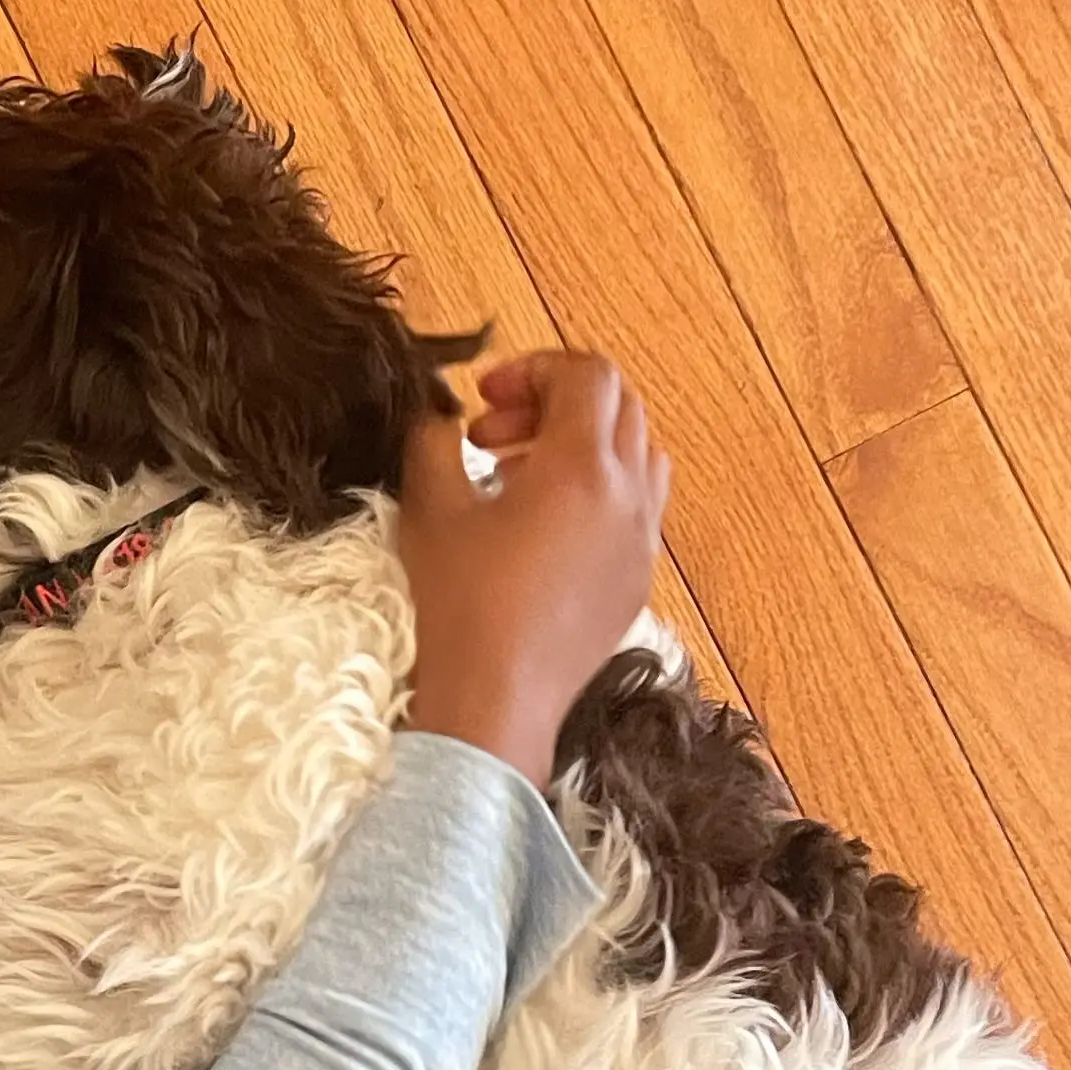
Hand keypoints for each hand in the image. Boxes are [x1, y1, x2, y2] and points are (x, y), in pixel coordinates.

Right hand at [397, 352, 670, 785]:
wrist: (498, 700)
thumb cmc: (461, 605)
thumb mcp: (429, 510)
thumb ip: (434, 441)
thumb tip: (438, 414)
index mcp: (581, 468)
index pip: (588, 375)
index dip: (533, 369)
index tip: (484, 398)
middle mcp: (628, 495)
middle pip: (619, 406)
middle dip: (554, 401)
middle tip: (494, 431)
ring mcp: (641, 538)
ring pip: (637, 453)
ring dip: (580, 443)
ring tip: (518, 474)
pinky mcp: (638, 576)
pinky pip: (635, 505)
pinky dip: (596, 489)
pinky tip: (541, 525)